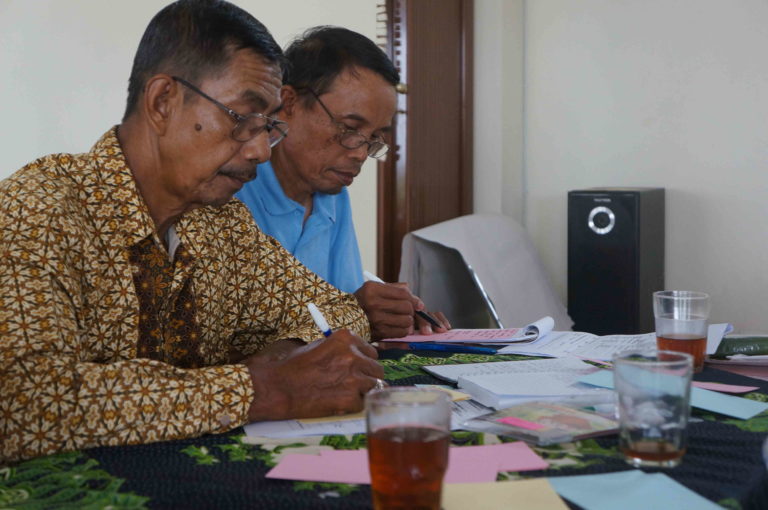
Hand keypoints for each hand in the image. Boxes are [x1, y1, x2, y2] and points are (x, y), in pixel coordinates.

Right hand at [243, 329, 384, 420]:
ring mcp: (353, 378)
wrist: (278, 388)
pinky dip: (354, 406)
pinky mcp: (350, 399)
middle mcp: (353, 356)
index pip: (371, 351)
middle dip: (368, 377)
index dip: (365, 361)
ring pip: (374, 386)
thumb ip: (341, 349)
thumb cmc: (294, 366)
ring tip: (346, 394)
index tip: (359, 368)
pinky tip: (339, 403)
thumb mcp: (318, 346)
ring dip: (363, 391)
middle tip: (355, 384)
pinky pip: (363, 403)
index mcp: (346, 339)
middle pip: (377, 369)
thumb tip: (358, 355)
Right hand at [354, 281, 450, 338]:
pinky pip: (401, 332)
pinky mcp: (377, 333)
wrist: (343, 318)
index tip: (418, 304)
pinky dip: (403, 330)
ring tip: (401, 319)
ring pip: (406, 321)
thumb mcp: (374, 289)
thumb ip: (395, 289)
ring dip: (408, 321)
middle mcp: (373, 304)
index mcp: (372, 289)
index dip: (414, 299)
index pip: (403, 293)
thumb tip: (416, 299)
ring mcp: (375, 319)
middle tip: (407, 312)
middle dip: (411, 310)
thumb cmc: (363, 302)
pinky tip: (397, 327)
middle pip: (407, 307)